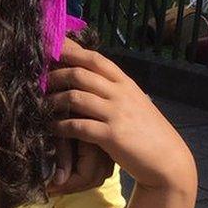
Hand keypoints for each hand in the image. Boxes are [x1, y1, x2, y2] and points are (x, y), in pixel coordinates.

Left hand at [48, 42, 195, 191]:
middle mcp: (120, 94)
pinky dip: (60, 125)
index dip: (71, 51)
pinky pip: (78, 125)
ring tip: (40, 104)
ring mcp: (116, 113)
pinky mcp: (111, 135)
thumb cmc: (147, 131)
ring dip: (53, 100)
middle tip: (38, 79)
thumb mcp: (132, 102)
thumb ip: (112, 88)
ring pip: (75, 97)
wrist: (169, 160)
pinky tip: (51, 127)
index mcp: (125, 83)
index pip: (95, 58)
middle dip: (55, 74)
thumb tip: (86, 74)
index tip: (51, 47)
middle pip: (80, 73)